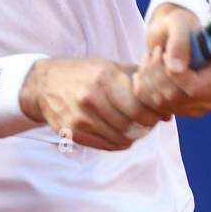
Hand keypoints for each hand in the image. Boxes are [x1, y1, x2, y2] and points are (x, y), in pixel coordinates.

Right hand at [19, 58, 163, 150]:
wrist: (43, 84)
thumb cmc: (83, 73)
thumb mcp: (109, 66)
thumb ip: (138, 78)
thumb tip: (167, 96)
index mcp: (104, 77)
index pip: (138, 106)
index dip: (152, 115)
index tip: (158, 115)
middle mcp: (91, 97)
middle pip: (129, 125)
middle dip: (144, 127)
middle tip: (148, 124)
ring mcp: (80, 117)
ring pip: (118, 138)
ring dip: (132, 137)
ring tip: (134, 129)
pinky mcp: (73, 132)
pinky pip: (104, 145)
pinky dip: (117, 143)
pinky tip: (118, 135)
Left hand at [134, 4, 210, 117]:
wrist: (171, 36)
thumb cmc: (179, 25)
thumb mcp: (178, 23)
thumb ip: (179, 42)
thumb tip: (176, 69)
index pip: (196, 88)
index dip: (174, 76)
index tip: (163, 55)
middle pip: (177, 97)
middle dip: (157, 75)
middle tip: (154, 53)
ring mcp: (205, 104)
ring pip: (165, 103)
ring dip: (149, 79)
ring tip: (151, 59)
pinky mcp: (188, 110)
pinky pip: (159, 108)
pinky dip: (147, 89)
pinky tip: (150, 72)